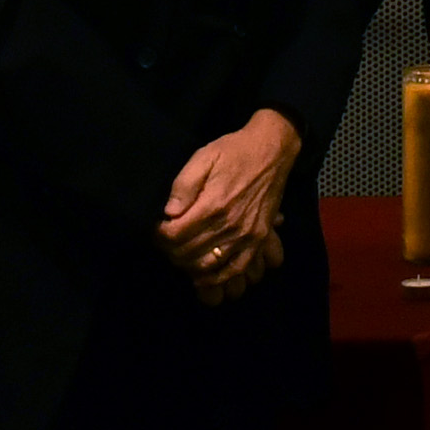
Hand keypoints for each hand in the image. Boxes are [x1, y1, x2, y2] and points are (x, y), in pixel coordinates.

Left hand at [157, 108, 301, 303]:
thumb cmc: (234, 152)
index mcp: (212, 204)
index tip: (158, 228)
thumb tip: (169, 213)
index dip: (159, 235)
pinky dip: (218, 278)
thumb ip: (184, 185)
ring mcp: (246, 235)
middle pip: (189, 253)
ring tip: (182, 254)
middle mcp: (229, 225)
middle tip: (167, 242)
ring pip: (209, 265)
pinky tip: (204, 276)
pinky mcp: (258, 239)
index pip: (175, 235)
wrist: (271, 151)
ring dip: (189, 265)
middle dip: (171, 250)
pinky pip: (236, 268)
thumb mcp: (204, 157)